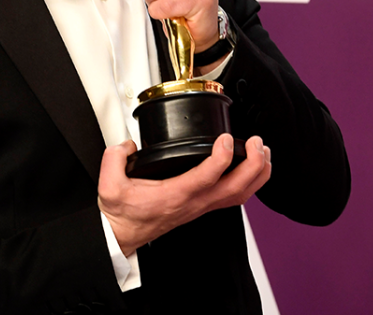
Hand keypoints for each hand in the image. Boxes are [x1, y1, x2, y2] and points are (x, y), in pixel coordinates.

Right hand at [98, 134, 271, 255]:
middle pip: (235, 189)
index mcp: (174, 196)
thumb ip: (115, 156)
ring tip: (263, 152)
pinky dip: (250, 183)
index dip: (221, 157)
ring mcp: (200, 207)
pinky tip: (252, 169)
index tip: (225, 138)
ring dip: (258, 175)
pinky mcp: (202, 207)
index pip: (206, 178)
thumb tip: (128, 143)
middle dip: (253, 164)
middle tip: (256, 142)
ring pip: (240, 196)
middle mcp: (193, 203)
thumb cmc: (122, 213)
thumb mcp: (109, 183)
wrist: (123, 234)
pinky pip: (234, 198)